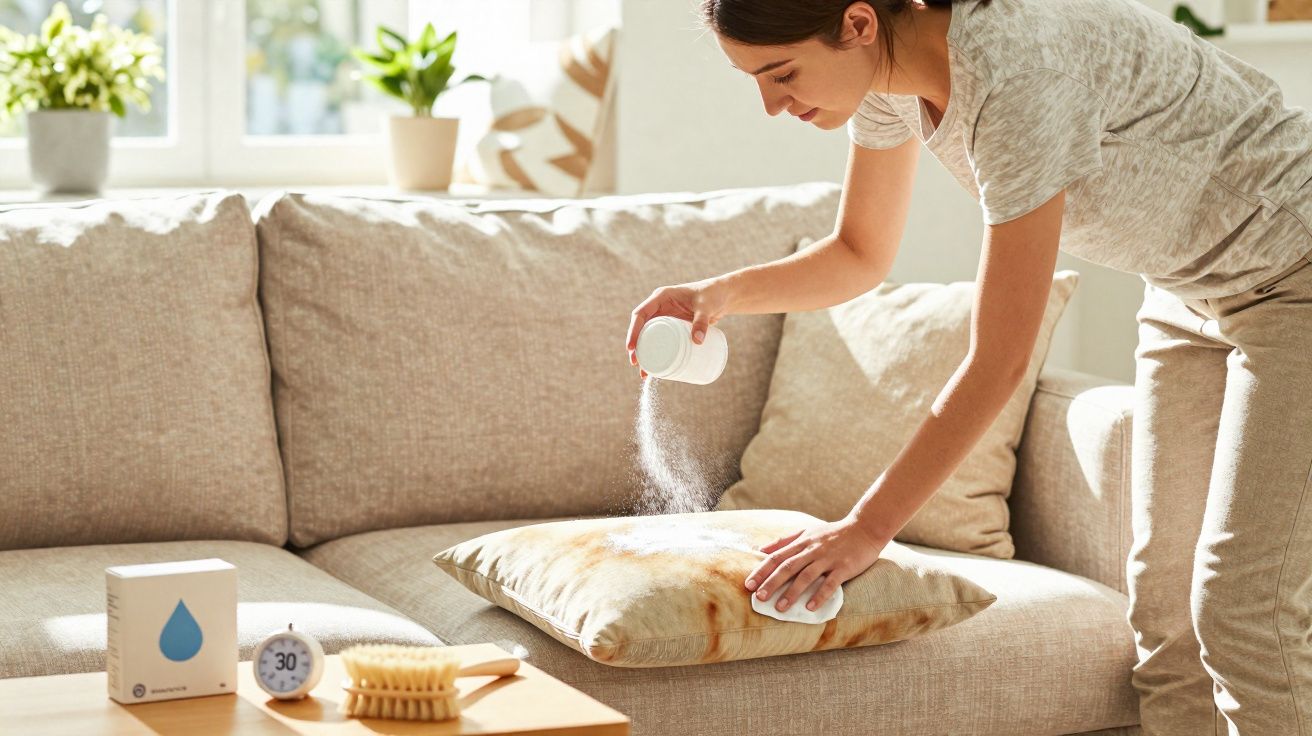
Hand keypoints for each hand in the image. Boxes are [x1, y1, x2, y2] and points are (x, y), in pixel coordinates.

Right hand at [626, 278, 731, 377]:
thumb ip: (702, 322)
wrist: (722, 296)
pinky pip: (660, 341)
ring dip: (644, 354)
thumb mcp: (706, 307)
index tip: (632, 348)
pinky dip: (656, 354)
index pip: (640, 314)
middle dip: (636, 347)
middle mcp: (660, 308)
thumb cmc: (712, 296)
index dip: (633, 331)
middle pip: (641, 328)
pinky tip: (655, 369)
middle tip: (636, 364)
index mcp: (661, 298)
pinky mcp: (674, 328)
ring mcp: (666, 319)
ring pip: (649, 337)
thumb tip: (698, 342)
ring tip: (644, 373)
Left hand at [745, 514, 889, 612]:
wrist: (865, 528)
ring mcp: (828, 559)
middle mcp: (812, 550)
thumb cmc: (834, 533)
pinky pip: (830, 583)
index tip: (748, 584)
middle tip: (758, 598)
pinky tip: (810, 607)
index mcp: (802, 542)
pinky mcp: (844, 568)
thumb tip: (761, 550)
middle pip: (788, 567)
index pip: (777, 556)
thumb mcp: (807, 531)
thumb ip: (785, 541)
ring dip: (792, 592)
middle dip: (771, 582)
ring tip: (780, 608)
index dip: (761, 570)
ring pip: (806, 576)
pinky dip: (820, 595)